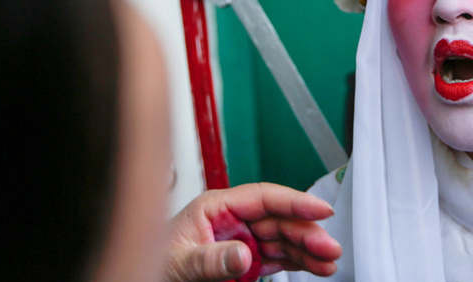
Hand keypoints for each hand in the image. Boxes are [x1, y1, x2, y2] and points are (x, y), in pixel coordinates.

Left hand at [165, 182, 341, 281]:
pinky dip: (297, 262)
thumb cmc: (150, 265)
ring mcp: (239, 241)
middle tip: (330, 248)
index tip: (321, 209)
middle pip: (279, 220)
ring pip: (282, 240)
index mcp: (215, 207)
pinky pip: (276, 258)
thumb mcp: (178, 262)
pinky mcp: (242, 262)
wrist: (143, 279)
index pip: (264, 198)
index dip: (295, 201)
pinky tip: (314, 266)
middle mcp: (231, 221)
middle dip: (307, 232)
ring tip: (329, 262)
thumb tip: (244, 254)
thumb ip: (211, 259)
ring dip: (307, 249)